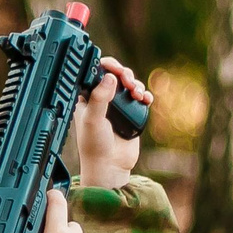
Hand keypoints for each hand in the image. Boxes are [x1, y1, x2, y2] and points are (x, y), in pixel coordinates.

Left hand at [75, 58, 150, 191]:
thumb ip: (100, 98)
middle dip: (124, 74)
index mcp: (87, 96)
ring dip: (136, 84)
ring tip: (137, 94)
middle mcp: (102, 98)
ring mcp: (117, 105)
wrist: (110, 166)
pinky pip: (141, 97)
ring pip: (129, 84)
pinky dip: (145, 95)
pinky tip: (145, 99)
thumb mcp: (93, 119)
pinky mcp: (131, 113)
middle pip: (115, 74)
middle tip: (127, 81)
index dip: (106, 66)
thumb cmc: (94, 145)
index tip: (115, 69)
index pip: (95, 72)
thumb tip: (110, 77)